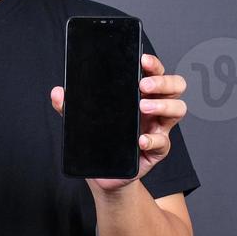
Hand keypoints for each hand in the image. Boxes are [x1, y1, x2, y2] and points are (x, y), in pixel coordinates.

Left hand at [50, 52, 187, 192]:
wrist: (106, 176)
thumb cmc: (101, 142)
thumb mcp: (83, 122)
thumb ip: (70, 107)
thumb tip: (57, 93)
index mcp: (140, 95)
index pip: (154, 72)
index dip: (153, 64)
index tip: (142, 59)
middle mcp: (154, 108)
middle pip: (175, 86)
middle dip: (163, 82)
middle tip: (143, 85)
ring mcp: (159, 128)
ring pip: (178, 109)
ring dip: (163, 106)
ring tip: (143, 107)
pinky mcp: (158, 149)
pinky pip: (164, 142)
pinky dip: (153, 139)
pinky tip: (141, 140)